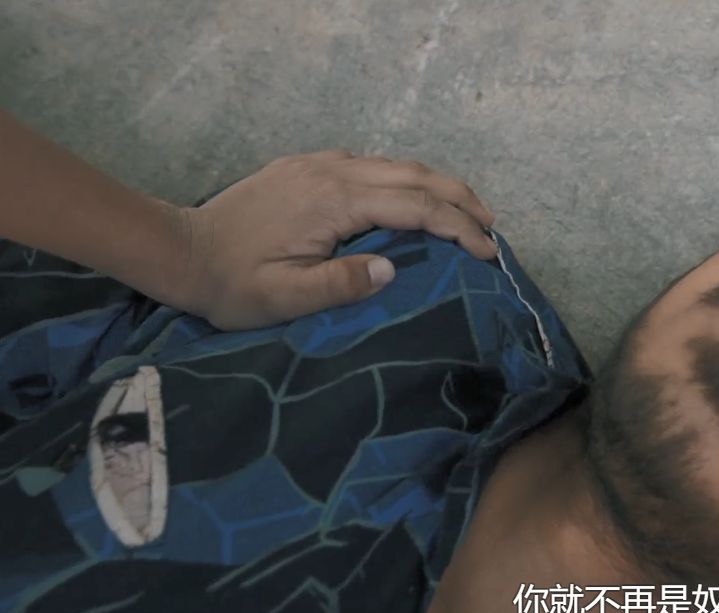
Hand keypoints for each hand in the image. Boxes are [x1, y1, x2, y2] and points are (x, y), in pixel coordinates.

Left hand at [172, 149, 497, 329]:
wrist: (179, 250)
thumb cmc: (232, 284)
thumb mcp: (283, 298)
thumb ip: (339, 283)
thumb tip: (392, 269)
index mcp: (333, 201)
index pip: (413, 206)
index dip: (457, 227)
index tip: (487, 252)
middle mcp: (332, 171)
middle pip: (415, 174)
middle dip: (461, 200)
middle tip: (493, 229)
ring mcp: (320, 164)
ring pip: (397, 165)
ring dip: (438, 187)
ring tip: (469, 215)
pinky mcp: (309, 167)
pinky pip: (373, 166)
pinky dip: (408, 182)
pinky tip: (416, 203)